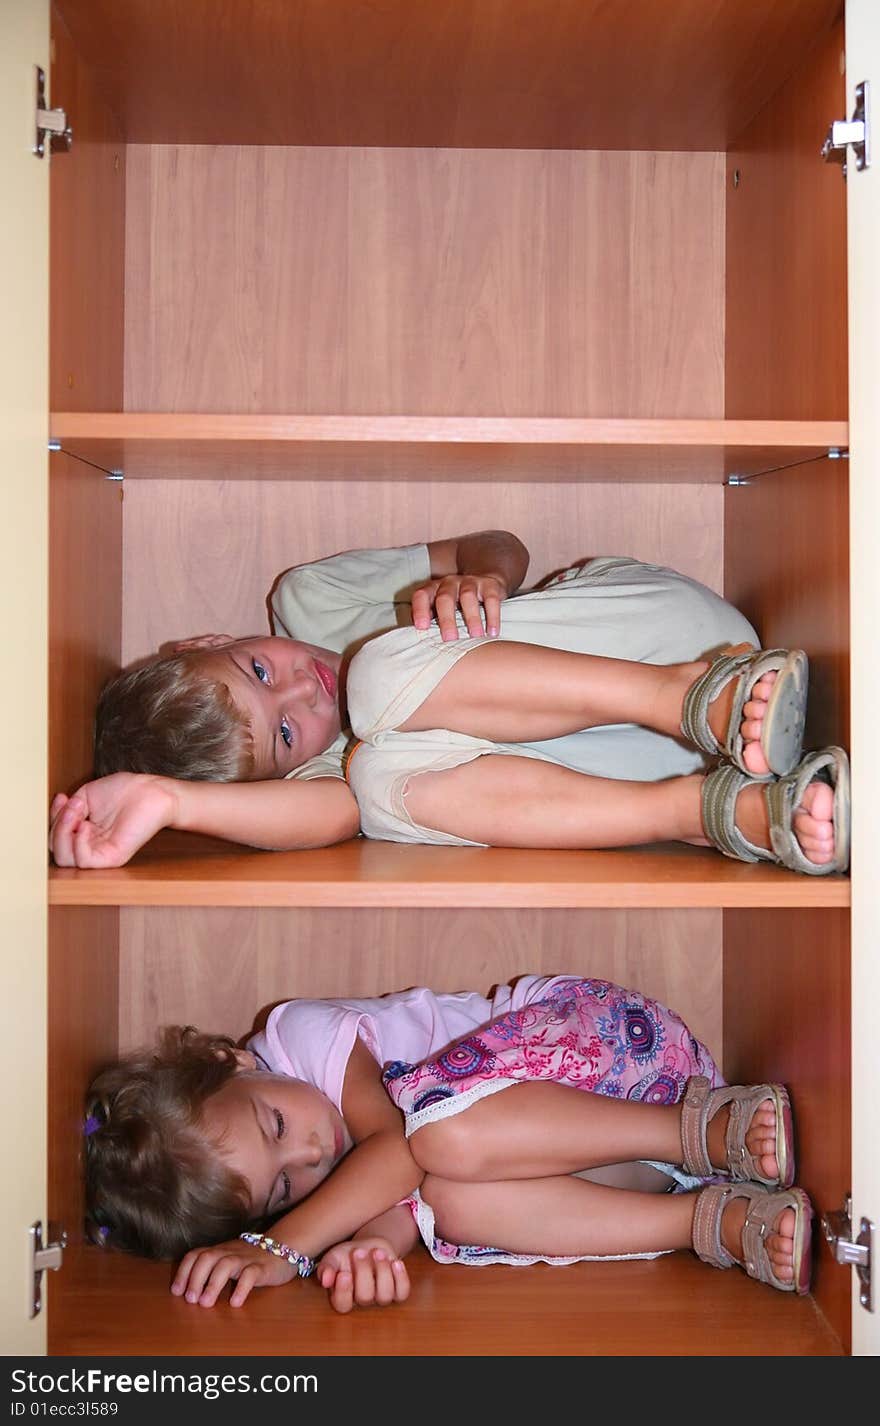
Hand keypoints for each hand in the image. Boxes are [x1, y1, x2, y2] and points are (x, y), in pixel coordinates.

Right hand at [49, 772, 176, 867]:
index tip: (62, 797)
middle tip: (72, 805)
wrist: (151, 791)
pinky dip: (78, 843)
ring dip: (64, 833)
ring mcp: (100, 853)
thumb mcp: (85, 797)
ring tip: (78, 812)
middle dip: (57, 825)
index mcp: (83, 833)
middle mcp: (90, 846)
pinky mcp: (112, 858)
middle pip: (57, 850)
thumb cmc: (124, 791)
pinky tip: (86, 826)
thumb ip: (68, 811)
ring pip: (65, 859)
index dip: (53, 818)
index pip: (56, 836)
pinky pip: (84, 861)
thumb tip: (58, 819)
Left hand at [171, 1238, 297, 1308]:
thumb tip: (189, 1291)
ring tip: (206, 1303)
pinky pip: (250, 1275)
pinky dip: (241, 1288)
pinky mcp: (262, 1267)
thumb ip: (212, 1270)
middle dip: (195, 1278)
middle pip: (207, 1258)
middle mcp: (229, 1252)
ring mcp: (246, 1258)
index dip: (184, 1272)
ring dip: (213, 1284)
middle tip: (190, 1300)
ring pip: (226, 1265)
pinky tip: (235, 1303)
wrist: (284, 1246)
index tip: (177, 1291)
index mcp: (219, 1251)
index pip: (196, 1255)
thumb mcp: (229, 1260)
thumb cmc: (251, 1258)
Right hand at [318, 1238, 409, 1313]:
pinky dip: (401, 1278)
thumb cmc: (348, 1255)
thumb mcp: (333, 1258)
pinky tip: (395, 1262)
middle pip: (365, 1297)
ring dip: (382, 1271)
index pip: (342, 1305)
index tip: (344, 1273)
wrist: (369, 1247)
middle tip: (359, 1252)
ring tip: (377, 1252)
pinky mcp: (397, 1291)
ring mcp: (380, 1297)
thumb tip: (325, 1280)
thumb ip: (326, 1268)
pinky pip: (402, 1292)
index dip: (344, 1292)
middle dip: (363, 1272)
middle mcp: (362, 1300)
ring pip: (385, 1295)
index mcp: (343, 1296)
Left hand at [411, 572, 508, 641]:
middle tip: (450, 638)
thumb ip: (432, 622)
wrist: (485, 582)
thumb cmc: (458, 604)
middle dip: (446, 619)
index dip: (420, 610)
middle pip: (445, 598)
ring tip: (475, 636)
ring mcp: (470, 582)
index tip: (422, 627)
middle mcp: (449, 583)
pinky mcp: (490, 585)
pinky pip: (491, 599)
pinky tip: (492, 632)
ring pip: (468, 597)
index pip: (422, 596)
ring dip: (471, 618)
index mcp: (434, 589)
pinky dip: (492, 616)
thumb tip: (423, 646)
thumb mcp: (441, 609)